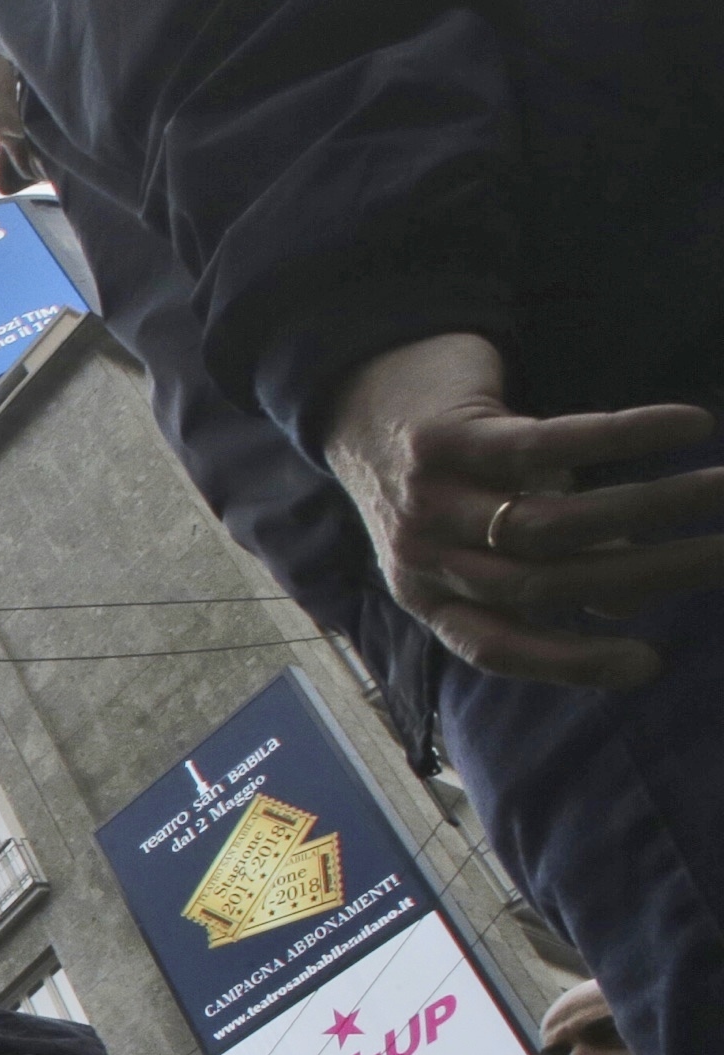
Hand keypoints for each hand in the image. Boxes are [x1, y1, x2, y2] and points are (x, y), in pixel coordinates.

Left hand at [321, 332, 723, 686]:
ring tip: (721, 489)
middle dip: (644, 575)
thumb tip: (621, 602)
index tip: (648, 665)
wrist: (366, 389)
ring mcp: (429, 500)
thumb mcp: (491, 530)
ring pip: (551, 523)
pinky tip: (689, 428)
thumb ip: (551, 566)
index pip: (496, 647)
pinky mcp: (448, 437)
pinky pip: (546, 445)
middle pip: (544, 583)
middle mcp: (422, 557)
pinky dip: (623, 438)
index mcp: (427, 596)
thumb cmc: (451, 472)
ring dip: (649, 507)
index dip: (570, 662)